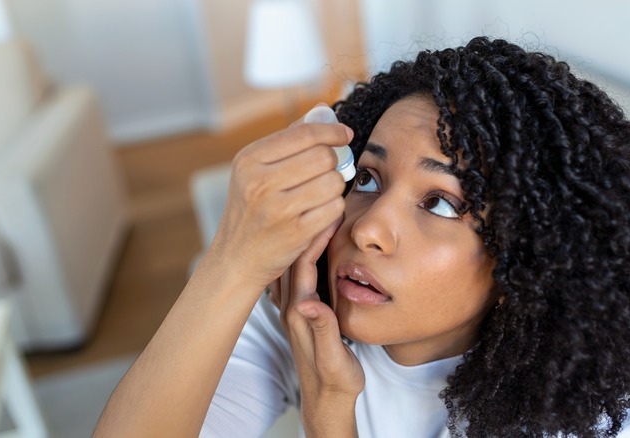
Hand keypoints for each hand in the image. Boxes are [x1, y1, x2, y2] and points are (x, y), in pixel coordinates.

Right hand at [207, 107, 351, 287]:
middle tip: (328, 171)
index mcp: (249, 160)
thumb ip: (289, 139)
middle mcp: (260, 182)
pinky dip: (334, 208)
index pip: (304, 133)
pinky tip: (321, 211)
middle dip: (332, 162)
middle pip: (323, 156)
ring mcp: (278, 209)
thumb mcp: (256, 170)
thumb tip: (324, 110)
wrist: (237, 258)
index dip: (332, 131)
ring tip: (322, 192)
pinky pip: (334, 208)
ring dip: (335, 186)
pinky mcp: (296, 233)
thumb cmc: (252, 209)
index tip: (344, 135)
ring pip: (333, 182)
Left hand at [279, 217, 363, 434]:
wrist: (326, 401)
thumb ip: (323, 331)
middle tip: (320, 202)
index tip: (329, 211)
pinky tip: (313, 245)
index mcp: (301, 313)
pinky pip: (299, 274)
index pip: (304, 265)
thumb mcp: (333, 359)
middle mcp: (293, 308)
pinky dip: (306, 254)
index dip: (315, 236)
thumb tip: (309, 304)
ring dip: (305, 237)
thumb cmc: (336, 381)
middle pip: (295, 258)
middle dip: (307, 227)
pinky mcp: (301, 312)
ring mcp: (295, 309)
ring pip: (294, 264)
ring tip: (316, 214)